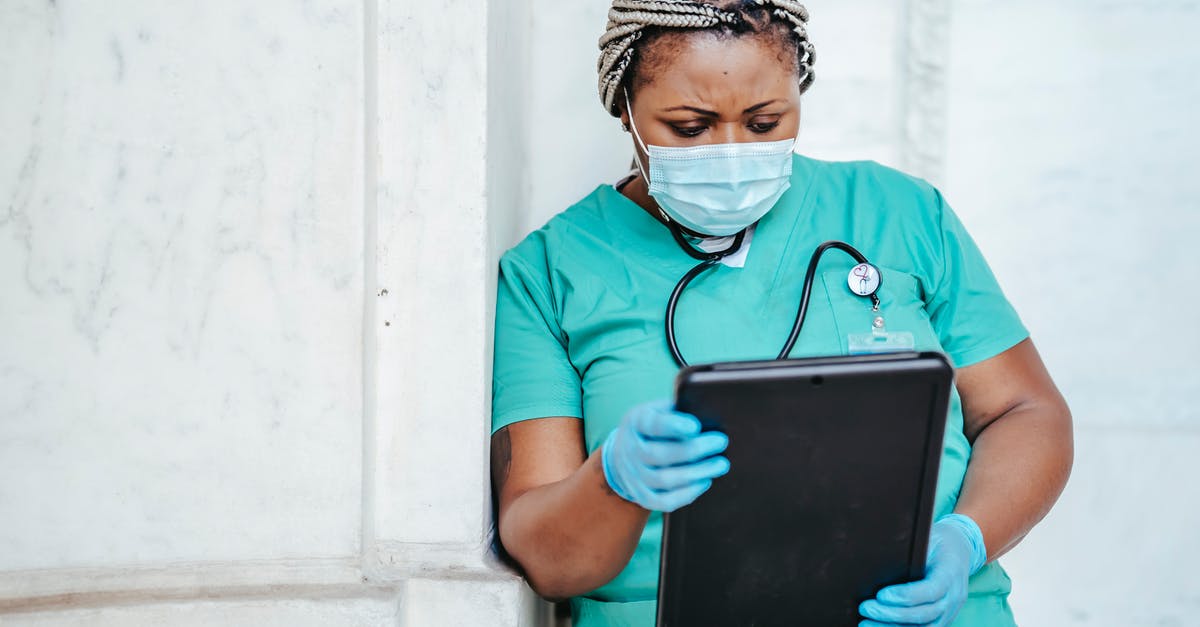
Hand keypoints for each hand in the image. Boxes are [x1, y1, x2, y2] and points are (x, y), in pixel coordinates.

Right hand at [600, 399, 729, 511]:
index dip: (673, 426)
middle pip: (662, 454)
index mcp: (636, 423)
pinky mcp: (641, 495)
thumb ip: (678, 410)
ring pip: (665, 480)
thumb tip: (709, 415)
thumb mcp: (659, 410)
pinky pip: (663, 502)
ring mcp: (634, 475)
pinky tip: (704, 482)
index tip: (695, 426)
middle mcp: (631, 450)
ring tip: (721, 464)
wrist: (625, 453)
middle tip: (721, 442)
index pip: (652, 425)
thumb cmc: (654, 427)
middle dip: (695, 449)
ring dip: (697, 473)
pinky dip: (686, 494)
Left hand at [858, 514, 987, 626]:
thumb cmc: (935, 543)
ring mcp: (950, 612)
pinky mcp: (942, 620)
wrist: (958, 550)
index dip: (906, 595)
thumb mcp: (926, 538)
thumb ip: (908, 549)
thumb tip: (878, 552)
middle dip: (892, 614)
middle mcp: (954, 596)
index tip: (880, 595)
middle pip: (925, 614)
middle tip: (866, 608)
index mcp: (950, 573)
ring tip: (867, 624)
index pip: (931, 590)